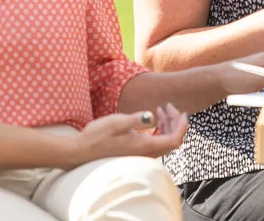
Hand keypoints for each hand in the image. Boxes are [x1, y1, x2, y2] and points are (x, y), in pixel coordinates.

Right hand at [69, 104, 187, 167]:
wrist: (81, 151)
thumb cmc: (97, 136)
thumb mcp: (117, 123)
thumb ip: (137, 120)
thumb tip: (153, 116)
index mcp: (145, 147)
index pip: (175, 139)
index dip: (182, 126)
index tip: (181, 111)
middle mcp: (146, 154)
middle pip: (172, 140)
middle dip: (175, 122)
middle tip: (168, 106)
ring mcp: (141, 156)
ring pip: (164, 142)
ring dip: (167, 125)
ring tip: (160, 110)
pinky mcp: (135, 154)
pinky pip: (155, 144)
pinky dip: (159, 131)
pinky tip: (151, 121)